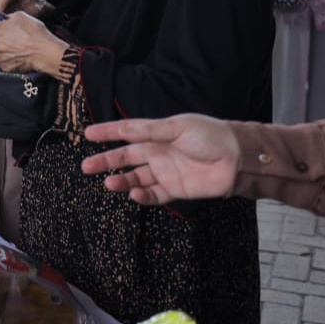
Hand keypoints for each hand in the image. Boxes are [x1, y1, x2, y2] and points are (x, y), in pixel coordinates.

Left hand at [0, 11, 67, 76]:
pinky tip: (19, 55)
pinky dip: (10, 59)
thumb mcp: (20, 16)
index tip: (5, 28)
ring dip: (4, 50)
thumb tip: (4, 20)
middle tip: (13, 38)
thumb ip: (7, 18)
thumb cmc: (34, 33)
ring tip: (18, 47)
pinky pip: (4, 61)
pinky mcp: (4, 68)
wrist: (44, 52)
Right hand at [80, 114, 240, 205]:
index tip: (87, 134)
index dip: (107, 132)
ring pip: (136, 178)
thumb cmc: (211, 136)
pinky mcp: (175, 189)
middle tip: (86, 167)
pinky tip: (134, 194)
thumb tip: (122, 129)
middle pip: (126, 158)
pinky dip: (142, 196)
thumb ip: (149, 130)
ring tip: (109, 183)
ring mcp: (166, 172)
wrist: (238, 159)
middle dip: (106, 161)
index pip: (127, 132)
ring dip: (122, 181)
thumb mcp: (178, 127)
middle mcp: (159, 153)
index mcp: (159, 134)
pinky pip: (154, 195)